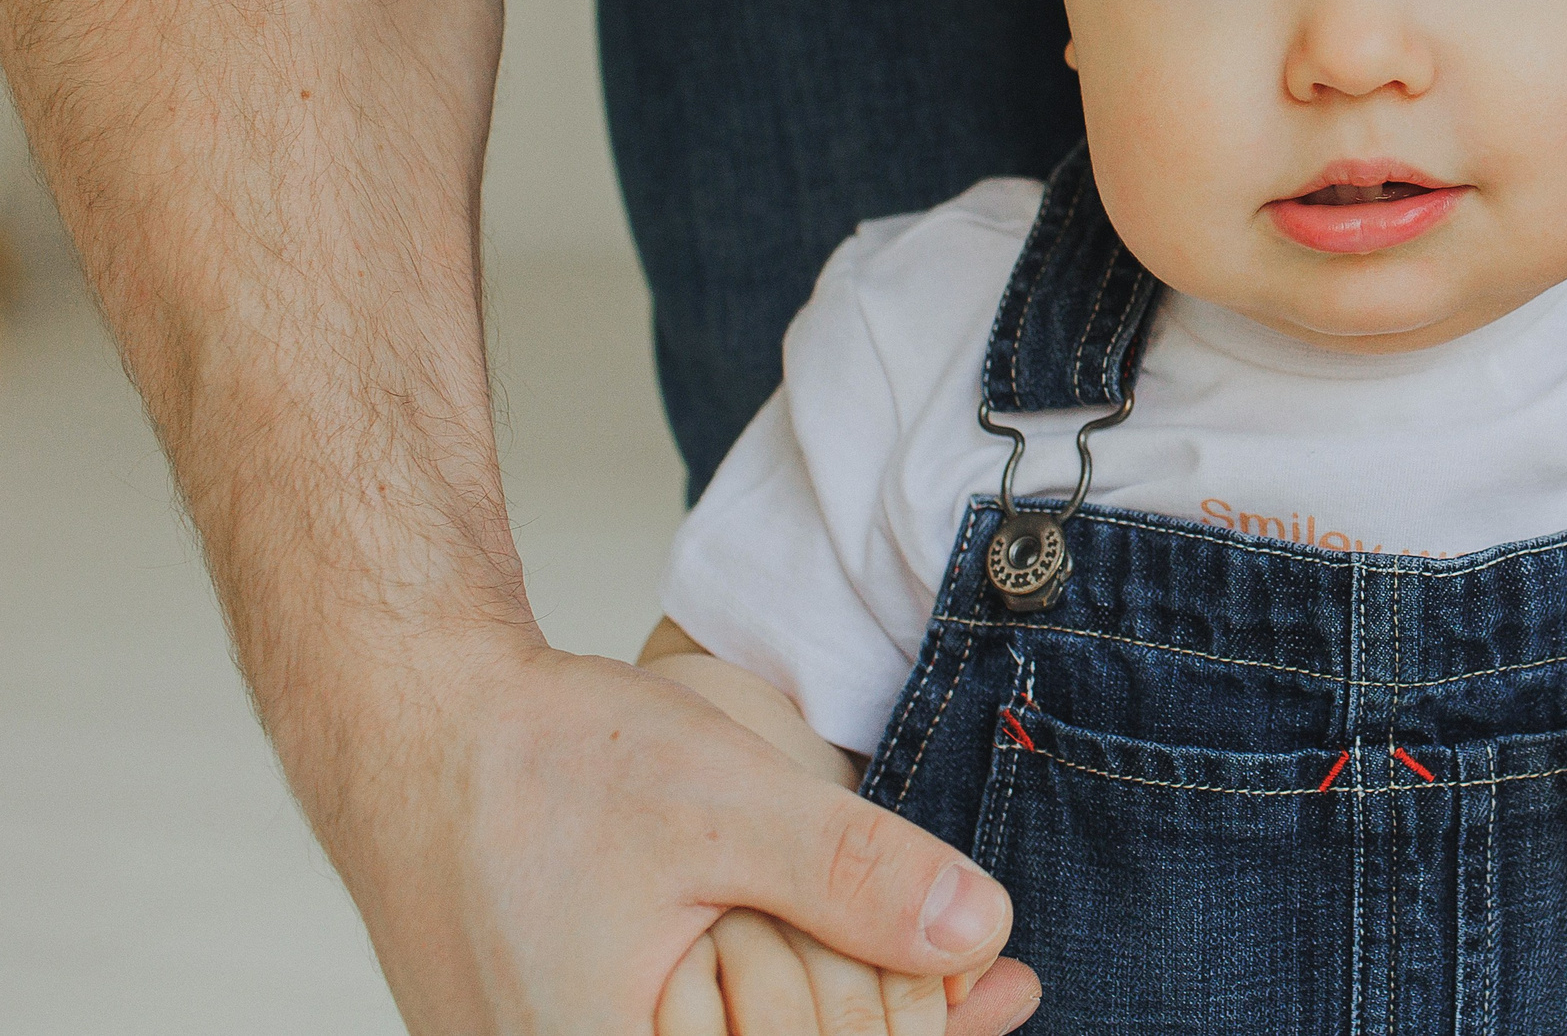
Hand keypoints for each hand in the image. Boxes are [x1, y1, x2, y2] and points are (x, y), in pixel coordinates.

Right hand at [286, 633, 1038, 1033]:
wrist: (412, 725)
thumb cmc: (547, 762)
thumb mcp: (729, 804)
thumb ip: (858, 877)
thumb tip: (988, 939)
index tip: (983, 1001)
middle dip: (870, 1024)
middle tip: (983, 988)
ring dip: (824, 1018)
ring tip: (929, 980)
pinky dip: (763, 1012)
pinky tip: (844, 962)